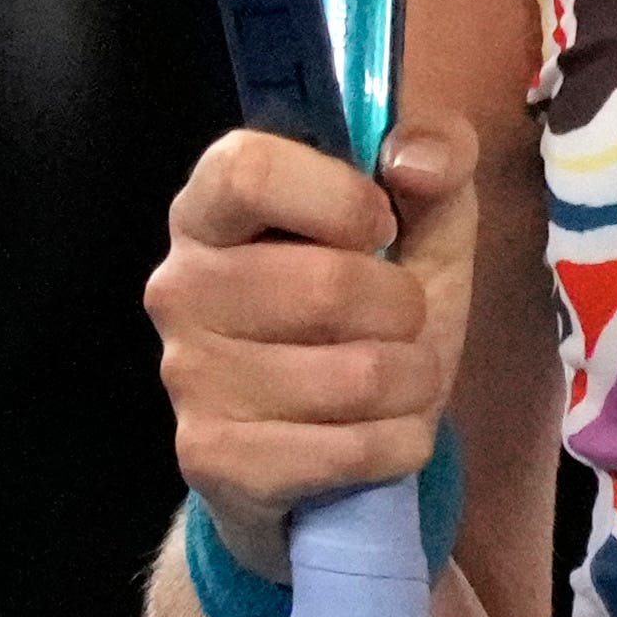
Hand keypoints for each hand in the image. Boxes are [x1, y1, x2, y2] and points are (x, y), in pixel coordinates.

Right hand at [144, 112, 476, 576]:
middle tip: (401, 318)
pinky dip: (401, 442)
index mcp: (212, 206)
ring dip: (413, 379)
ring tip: (397, 377)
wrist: (326, 449)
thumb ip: (436, 156)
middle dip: (404, 307)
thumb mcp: (421, 220)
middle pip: (329, 286)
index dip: (340, 198)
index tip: (381, 226)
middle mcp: (180, 285)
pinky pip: (355, 450)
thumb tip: (414, 158)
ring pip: (358, 376)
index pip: (249, 171)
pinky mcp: (215, 460)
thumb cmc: (370, 308)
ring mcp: (189, 377)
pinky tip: (380, 431)